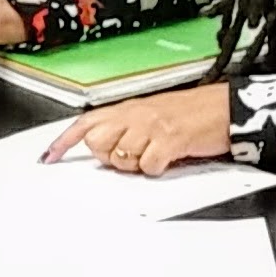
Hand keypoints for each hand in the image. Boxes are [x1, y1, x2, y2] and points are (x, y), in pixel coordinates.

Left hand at [42, 82, 233, 175]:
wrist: (225, 109)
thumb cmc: (193, 113)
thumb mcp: (152, 114)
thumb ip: (126, 127)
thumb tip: (103, 147)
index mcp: (128, 107)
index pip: (86, 121)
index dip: (64, 140)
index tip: (50, 156)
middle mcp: (135, 114)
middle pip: (97, 142)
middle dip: (109, 155)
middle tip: (133, 153)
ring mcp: (151, 126)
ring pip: (120, 157)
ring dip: (136, 164)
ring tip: (156, 153)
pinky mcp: (168, 140)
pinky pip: (147, 166)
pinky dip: (157, 169)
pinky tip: (169, 157)